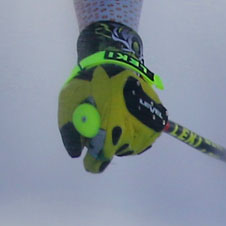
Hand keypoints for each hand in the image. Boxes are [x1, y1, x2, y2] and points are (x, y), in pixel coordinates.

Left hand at [57, 28, 162, 172]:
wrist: (118, 62)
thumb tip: (76, 154)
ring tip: (112, 118)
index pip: (99, 159)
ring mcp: (146, 130)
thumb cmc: (89, 82)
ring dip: (119, 139)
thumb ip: (69, 130)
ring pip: (128, 147)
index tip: (88, 163)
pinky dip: (131, 134)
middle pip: (114, 152)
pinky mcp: (157, 124)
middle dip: (104, 144)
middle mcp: (129, 134)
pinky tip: (123, 118)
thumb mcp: (68, 101)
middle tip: (99, 127)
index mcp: (107, 130)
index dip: (92, 163)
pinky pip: (141, 139)